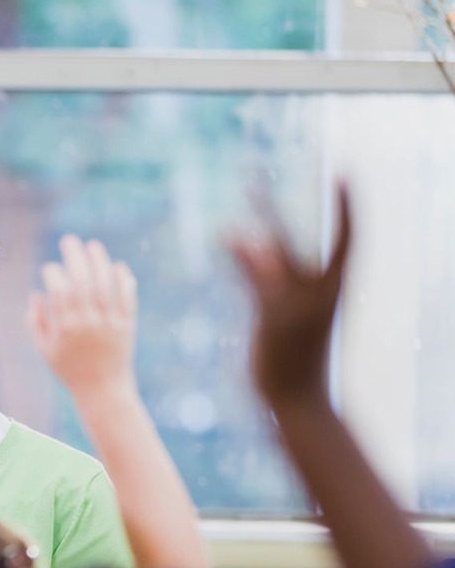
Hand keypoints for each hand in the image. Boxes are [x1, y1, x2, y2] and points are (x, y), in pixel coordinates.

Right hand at [28, 235, 137, 397]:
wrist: (102, 389)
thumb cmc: (69, 369)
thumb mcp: (45, 350)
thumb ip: (36, 322)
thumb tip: (37, 294)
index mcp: (66, 329)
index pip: (60, 292)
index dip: (54, 275)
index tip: (50, 268)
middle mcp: (88, 322)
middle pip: (82, 281)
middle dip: (74, 257)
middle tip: (68, 240)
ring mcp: (110, 322)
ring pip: (105, 284)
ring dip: (99, 261)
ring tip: (92, 245)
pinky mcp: (126, 323)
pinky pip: (126, 295)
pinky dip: (122, 278)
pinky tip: (116, 265)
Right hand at [230, 184, 351, 408]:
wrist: (292, 399)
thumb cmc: (295, 359)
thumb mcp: (278, 312)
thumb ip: (259, 274)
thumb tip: (241, 239)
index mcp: (330, 282)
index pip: (343, 231)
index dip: (343, 201)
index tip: (339, 169)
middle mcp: (314, 284)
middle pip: (294, 238)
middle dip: (271, 210)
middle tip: (250, 179)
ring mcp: (291, 298)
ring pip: (268, 257)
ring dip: (247, 238)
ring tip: (224, 221)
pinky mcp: (270, 312)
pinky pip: (255, 277)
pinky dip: (240, 261)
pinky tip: (224, 247)